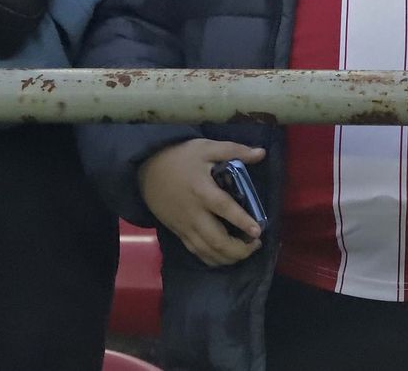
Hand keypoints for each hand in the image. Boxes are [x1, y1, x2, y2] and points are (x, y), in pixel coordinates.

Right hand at [137, 139, 266, 266]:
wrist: (146, 168)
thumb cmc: (179, 156)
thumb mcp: (205, 147)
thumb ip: (234, 150)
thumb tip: (261, 153)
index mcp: (202, 190)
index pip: (224, 208)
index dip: (242, 221)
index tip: (259, 230)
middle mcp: (194, 213)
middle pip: (217, 240)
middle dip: (240, 249)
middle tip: (256, 244)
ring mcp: (185, 226)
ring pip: (207, 251)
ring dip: (229, 258)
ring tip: (245, 251)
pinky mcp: (178, 232)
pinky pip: (196, 252)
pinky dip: (213, 259)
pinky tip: (225, 257)